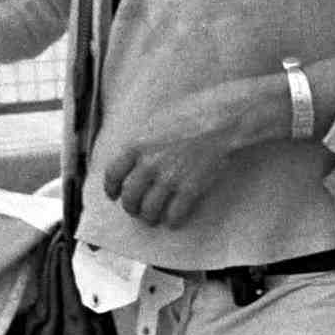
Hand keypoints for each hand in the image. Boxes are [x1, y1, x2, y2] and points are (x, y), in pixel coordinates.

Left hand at [99, 80, 273, 229]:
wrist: (223, 119)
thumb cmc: (192, 113)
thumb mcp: (157, 121)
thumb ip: (141, 141)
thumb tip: (132, 158)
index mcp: (137, 144)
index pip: (113, 174)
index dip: (111, 188)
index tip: (114, 194)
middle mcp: (149, 164)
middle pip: (130, 197)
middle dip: (131, 207)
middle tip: (135, 209)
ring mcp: (169, 178)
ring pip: (149, 210)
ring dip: (149, 217)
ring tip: (153, 217)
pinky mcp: (190, 189)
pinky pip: (174, 214)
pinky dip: (172, 221)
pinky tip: (174, 220)